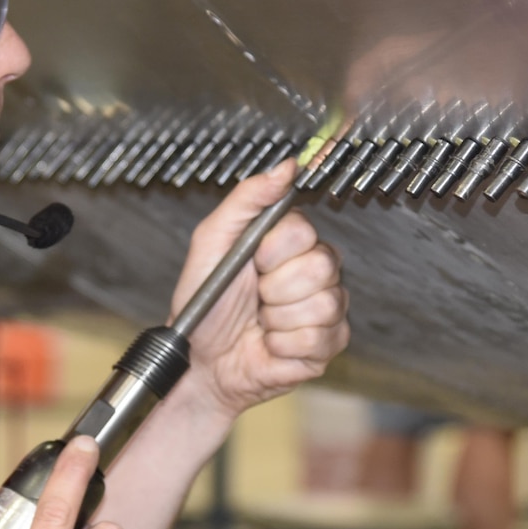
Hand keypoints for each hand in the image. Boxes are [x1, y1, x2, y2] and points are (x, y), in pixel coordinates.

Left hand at [172, 162, 349, 416]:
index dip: (272, 251)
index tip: (252, 263)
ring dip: (277, 319)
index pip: (303, 231)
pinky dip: (284, 345)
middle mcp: (315, 271)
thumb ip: (247, 198)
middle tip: (255, 297)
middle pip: (320, 266)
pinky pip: (319, 338)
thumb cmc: (204, 305)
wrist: (200, 361)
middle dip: (274, 288)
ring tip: (261, 321)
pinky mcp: (327, 344)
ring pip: (322, 304)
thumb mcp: (212, 241)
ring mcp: (325, 309)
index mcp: (289, 243)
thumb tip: (285, 167)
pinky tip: (271, 343)